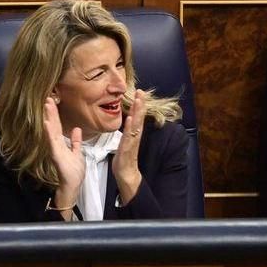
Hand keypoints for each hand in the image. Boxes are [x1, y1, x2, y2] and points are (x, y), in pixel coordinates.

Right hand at [43, 97, 83, 215]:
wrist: (72, 186)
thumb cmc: (73, 173)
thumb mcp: (77, 153)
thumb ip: (75, 142)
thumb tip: (76, 129)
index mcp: (61, 144)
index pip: (57, 126)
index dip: (55, 114)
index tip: (53, 101)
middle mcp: (56, 145)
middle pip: (53, 126)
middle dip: (51, 112)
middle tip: (47, 98)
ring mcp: (55, 150)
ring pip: (51, 131)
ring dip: (49, 118)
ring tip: (47, 106)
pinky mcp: (56, 156)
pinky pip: (52, 143)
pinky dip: (49, 133)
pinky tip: (47, 123)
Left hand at [112, 90, 146, 204]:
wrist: (126, 175)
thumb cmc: (124, 159)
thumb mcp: (124, 142)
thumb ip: (127, 132)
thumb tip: (127, 122)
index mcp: (133, 135)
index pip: (137, 117)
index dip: (139, 105)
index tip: (140, 93)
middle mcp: (134, 137)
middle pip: (139, 119)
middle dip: (140, 105)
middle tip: (141, 92)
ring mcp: (131, 143)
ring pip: (135, 125)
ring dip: (137, 113)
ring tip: (138, 101)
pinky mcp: (127, 149)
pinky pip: (129, 137)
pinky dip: (129, 128)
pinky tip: (130, 119)